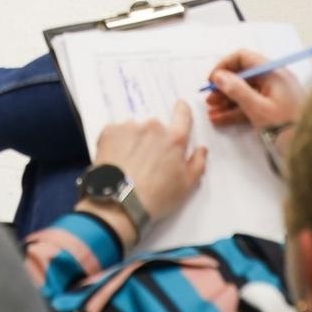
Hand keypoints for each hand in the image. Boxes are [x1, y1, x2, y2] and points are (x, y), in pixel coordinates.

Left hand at [83, 102, 207, 245]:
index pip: (183, 114)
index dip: (182, 111)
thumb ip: (197, 163)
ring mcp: (130, 127)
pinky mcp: (110, 131)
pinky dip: (117, 143)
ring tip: (130, 164)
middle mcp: (153, 127)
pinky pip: (116, 132)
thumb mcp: (186, 186)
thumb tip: (201, 149)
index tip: (179, 109)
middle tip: (148, 160)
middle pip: (156, 126)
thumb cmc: (156, 197)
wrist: (119, 202)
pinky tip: (117, 160)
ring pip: (135, 129)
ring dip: (134, 140)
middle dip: (153, 139)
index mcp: (174, 139)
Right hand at [205, 49, 304, 130]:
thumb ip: (237, 90)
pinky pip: (251, 104)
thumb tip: (219, 76)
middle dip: (224, 87)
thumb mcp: (259, 109)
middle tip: (210, 99)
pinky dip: (236, 110)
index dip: (225, 66)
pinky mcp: (275, 109)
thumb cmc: (290, 129)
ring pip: (246, 92)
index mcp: (274, 73)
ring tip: (212, 112)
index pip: (244, 58)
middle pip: (243, 76)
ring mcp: (275, 95)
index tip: (212, 80)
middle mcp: (275, 80)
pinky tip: (222, 119)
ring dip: (227, 101)